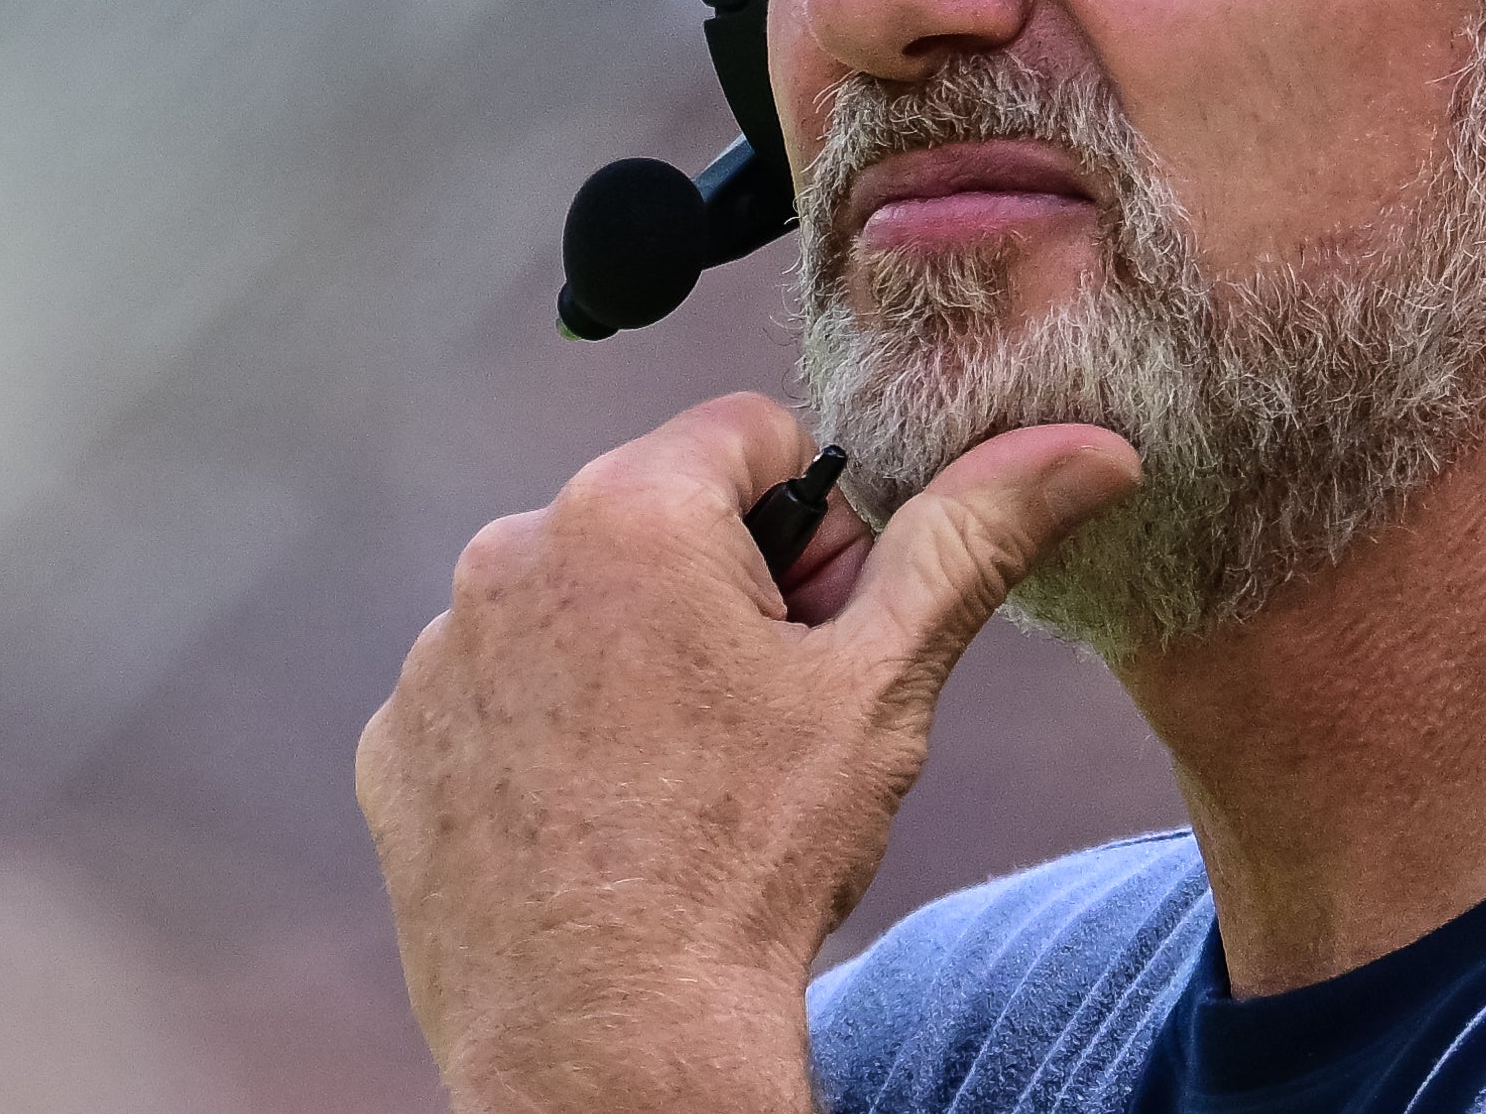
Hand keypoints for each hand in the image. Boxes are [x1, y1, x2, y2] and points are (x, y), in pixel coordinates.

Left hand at [356, 393, 1139, 1112]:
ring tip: (683, 779)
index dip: (818, 530)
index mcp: (630, 510)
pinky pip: (498, 693)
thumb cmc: (748, 866)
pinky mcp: (398, 747)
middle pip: (664, 518)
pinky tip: (604, 815)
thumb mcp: (883, 684)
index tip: (822, 632)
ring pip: (581, 605)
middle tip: (766, 717)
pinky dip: (551, 731)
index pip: (757, 436)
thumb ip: (973, 538)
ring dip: (636, 657)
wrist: (611, 1049)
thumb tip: (1087, 447)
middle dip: (726, 591)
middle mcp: (511, 556)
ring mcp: (441, 658)